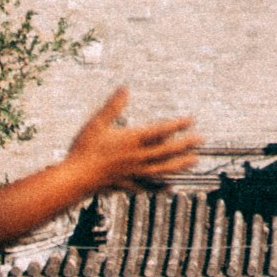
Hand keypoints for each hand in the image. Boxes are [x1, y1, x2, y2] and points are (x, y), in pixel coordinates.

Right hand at [68, 94, 200, 196]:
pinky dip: (162, 187)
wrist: (75, 178)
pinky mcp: (129, 184)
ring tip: (194, 161)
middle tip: (201, 140)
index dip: (177, 125)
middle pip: (167, 151)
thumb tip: (124, 88)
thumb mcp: (97, 123)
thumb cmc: (85, 150)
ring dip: (180, 164)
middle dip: (185, 144)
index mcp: (131, 140)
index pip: (160, 131)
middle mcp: (137, 157)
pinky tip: (171, 187)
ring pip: (163, 169)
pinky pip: (150, 187)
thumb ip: (113, 106)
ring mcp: (134, 173)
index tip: (190, 120)